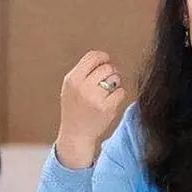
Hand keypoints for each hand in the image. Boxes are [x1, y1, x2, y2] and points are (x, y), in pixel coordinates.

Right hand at [55, 51, 125, 167]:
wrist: (76, 134)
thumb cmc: (75, 109)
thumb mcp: (70, 88)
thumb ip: (84, 72)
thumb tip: (104, 58)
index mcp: (72, 79)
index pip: (92, 57)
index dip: (103, 57)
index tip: (107, 61)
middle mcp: (82, 87)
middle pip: (107, 67)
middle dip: (111, 72)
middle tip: (108, 81)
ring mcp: (95, 98)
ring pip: (115, 78)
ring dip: (115, 83)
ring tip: (107, 92)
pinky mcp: (107, 108)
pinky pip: (121, 92)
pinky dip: (118, 95)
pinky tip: (110, 101)